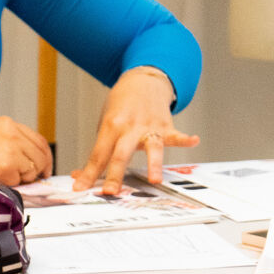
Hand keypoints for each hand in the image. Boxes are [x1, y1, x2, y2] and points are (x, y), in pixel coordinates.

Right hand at [0, 117, 51, 186]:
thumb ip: (12, 140)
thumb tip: (32, 158)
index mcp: (9, 124)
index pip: (39, 140)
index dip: (46, 156)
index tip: (45, 167)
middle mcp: (13, 134)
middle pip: (40, 156)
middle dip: (37, 170)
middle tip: (30, 178)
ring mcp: (11, 150)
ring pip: (31, 170)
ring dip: (21, 177)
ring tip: (1, 174)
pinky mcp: (7, 166)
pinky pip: (18, 181)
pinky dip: (10, 183)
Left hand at [72, 66, 199, 194]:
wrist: (142, 81)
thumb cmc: (122, 106)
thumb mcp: (105, 124)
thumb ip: (98, 151)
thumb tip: (80, 176)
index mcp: (111, 126)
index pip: (98, 154)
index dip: (89, 173)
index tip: (80, 189)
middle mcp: (130, 127)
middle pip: (121, 154)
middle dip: (115, 174)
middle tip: (110, 192)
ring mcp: (150, 126)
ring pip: (151, 147)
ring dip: (153, 164)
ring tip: (155, 179)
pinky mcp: (166, 126)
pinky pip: (177, 135)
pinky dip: (186, 139)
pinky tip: (194, 140)